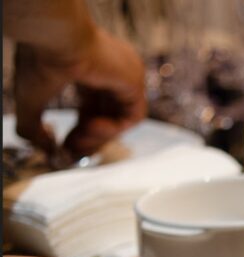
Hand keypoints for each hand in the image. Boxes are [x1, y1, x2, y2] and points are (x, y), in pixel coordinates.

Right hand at [14, 27, 145, 157]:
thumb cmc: (39, 61)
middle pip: (109, 116)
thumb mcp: (30, 101)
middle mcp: (111, 71)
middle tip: (70, 153)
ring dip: (98, 138)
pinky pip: (134, 116)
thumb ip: (34, 129)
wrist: (55, 38)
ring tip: (75, 142)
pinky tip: (90, 127)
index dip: (81, 131)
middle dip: (89, 140)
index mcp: (87, 69)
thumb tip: (48, 151)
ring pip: (121, 119)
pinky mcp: (135, 80)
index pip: (94, 107)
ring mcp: (126, 74)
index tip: (64, 147)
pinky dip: (114, 129)